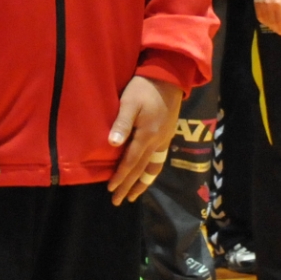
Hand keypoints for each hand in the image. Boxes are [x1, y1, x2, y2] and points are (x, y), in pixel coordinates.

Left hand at [107, 75, 183, 203]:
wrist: (169, 78)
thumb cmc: (144, 88)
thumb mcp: (129, 102)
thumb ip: (122, 123)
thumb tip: (113, 145)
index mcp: (147, 135)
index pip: (131, 161)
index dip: (121, 176)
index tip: (111, 189)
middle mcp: (157, 142)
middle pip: (141, 169)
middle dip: (129, 186)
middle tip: (118, 201)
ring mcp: (164, 140)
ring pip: (153, 167)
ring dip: (142, 183)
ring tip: (134, 195)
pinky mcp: (168, 135)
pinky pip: (159, 160)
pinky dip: (151, 171)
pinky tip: (147, 174)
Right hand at [255, 0, 280, 36]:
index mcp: (278, 4)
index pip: (280, 20)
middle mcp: (269, 6)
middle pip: (273, 22)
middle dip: (277, 29)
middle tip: (280, 33)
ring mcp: (262, 6)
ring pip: (266, 21)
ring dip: (271, 26)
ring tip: (275, 29)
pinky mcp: (256, 5)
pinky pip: (259, 17)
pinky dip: (264, 22)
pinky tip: (267, 23)